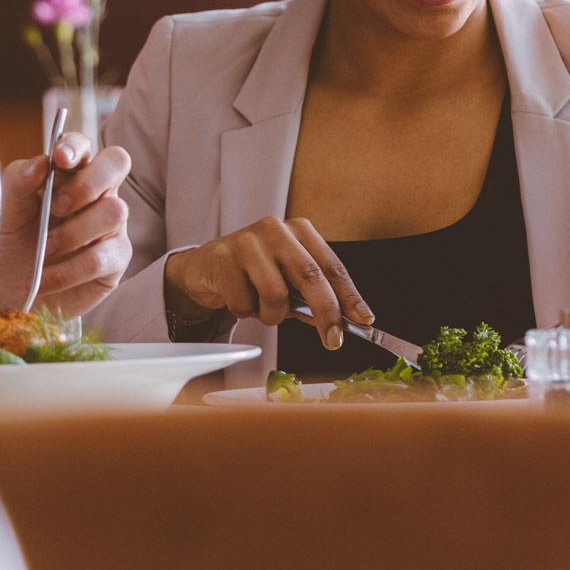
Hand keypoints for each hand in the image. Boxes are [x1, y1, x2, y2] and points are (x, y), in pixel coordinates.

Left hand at [0, 131, 132, 317]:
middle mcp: (96, 192)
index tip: (58, 158)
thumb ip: (18, 183)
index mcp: (68, 172)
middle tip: (56, 206)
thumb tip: (40, 163)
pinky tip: (45, 279)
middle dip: (87, 183)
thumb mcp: (4, 212)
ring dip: (74, 232)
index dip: (75, 147)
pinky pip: (103, 258)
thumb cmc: (12, 241)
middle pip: (117, 163)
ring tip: (45, 249)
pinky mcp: (114, 259)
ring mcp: (110, 225)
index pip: (83, 145)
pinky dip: (68, 271)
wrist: (9, 288)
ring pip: (114, 212)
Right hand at [161, 217, 373, 347]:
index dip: (350, 295)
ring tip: (261, 306)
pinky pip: (244, 303)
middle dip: (326, 313)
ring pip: (275, 295)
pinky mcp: (222, 258)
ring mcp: (247, 241)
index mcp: (299, 231)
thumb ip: (315, 298)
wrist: (204, 267)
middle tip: (332, 340)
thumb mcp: (288, 281)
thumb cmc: (253, 274)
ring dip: (272, 315)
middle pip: (310, 276)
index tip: (364, 319)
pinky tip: (239, 298)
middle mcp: (275, 230)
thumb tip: (345, 321)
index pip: (331, 266)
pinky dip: (245, 312)